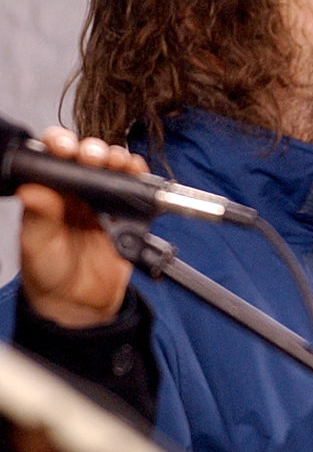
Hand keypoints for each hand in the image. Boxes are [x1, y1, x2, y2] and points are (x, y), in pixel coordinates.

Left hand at [16, 127, 148, 326]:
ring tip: (118, 164)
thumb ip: (38, 219)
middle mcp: (77, 193)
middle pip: (88, 156)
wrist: (81, 306)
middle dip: (93, 149)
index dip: (62, 145)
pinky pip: (139, 191)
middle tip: (93, 157)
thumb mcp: (37, 247)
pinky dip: (141, 180)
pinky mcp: (128, 216)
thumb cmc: (50, 274)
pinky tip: (137, 178)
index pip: (54, 158)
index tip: (66, 148)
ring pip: (115, 168)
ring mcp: (103, 203)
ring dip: (119, 159)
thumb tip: (32, 190)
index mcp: (50, 193)